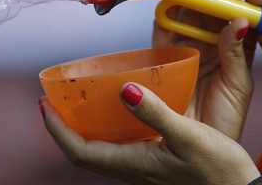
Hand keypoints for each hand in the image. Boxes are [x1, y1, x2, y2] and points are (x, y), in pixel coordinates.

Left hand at [40, 83, 259, 184]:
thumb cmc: (218, 171)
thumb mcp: (188, 136)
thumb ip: (155, 113)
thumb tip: (124, 90)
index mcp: (132, 163)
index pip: (78, 151)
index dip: (56, 130)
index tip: (43, 105)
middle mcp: (129, 169)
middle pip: (81, 152)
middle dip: (60, 128)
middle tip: (51, 102)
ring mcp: (138, 168)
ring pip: (96, 151)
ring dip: (78, 129)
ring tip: (72, 104)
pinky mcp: (149, 164)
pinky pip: (114, 148)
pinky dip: (102, 130)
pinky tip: (112, 113)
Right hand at [152, 0, 261, 140]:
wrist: (199, 150)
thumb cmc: (223, 121)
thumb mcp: (238, 85)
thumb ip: (237, 53)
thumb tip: (240, 21)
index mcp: (229, 52)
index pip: (234, 19)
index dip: (241, 3)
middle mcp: (207, 46)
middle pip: (209, 11)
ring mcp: (184, 50)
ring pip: (188, 14)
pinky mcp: (162, 56)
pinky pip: (162, 30)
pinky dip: (168, 12)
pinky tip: (178, 0)